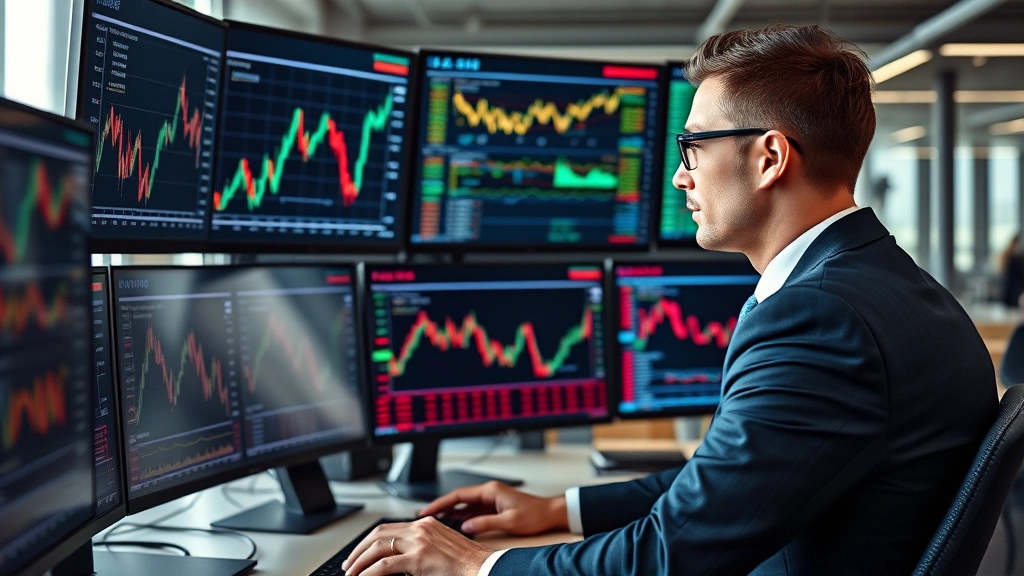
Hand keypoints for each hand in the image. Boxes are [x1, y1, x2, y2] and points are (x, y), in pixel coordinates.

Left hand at [341, 517, 491, 575]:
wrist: (484, 567)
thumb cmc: (467, 563)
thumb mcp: (441, 548)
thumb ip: (421, 547)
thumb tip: (399, 560)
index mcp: (426, 523)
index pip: (389, 528)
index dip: (370, 541)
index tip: (360, 553)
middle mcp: (420, 528)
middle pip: (378, 534)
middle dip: (359, 550)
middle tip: (350, 564)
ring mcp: (419, 541)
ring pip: (378, 547)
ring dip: (360, 562)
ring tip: (352, 574)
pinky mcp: (419, 558)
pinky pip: (385, 565)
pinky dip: (369, 572)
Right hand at [418, 481, 567, 535]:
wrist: (551, 513)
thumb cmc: (535, 514)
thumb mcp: (509, 521)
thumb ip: (485, 523)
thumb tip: (465, 527)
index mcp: (490, 490)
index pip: (458, 495)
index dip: (440, 502)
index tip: (427, 510)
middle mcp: (488, 492)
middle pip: (458, 498)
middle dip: (441, 506)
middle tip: (424, 516)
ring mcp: (491, 499)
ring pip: (464, 505)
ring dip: (450, 512)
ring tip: (434, 521)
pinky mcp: (494, 507)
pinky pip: (473, 511)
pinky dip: (462, 517)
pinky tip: (454, 524)